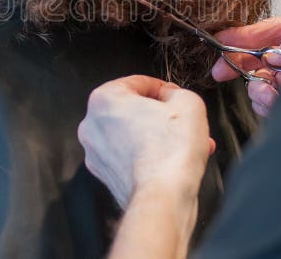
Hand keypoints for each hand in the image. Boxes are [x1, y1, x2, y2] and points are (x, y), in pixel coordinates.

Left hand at [78, 75, 214, 209]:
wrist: (164, 197)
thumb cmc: (171, 152)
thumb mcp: (188, 102)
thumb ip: (177, 91)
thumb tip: (171, 97)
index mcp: (104, 99)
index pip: (138, 83)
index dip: (164, 89)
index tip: (176, 96)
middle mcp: (92, 125)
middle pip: (133, 110)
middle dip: (161, 116)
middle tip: (182, 121)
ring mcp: (96, 153)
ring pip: (132, 134)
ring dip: (158, 136)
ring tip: (185, 143)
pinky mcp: (106, 176)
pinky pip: (130, 156)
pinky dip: (149, 156)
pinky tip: (173, 160)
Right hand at [212, 17, 280, 115]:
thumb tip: (275, 54)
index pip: (269, 32)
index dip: (242, 36)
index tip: (219, 42)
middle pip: (260, 60)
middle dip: (242, 65)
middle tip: (224, 72)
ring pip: (263, 86)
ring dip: (257, 88)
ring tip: (267, 92)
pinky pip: (273, 106)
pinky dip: (266, 105)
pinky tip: (274, 103)